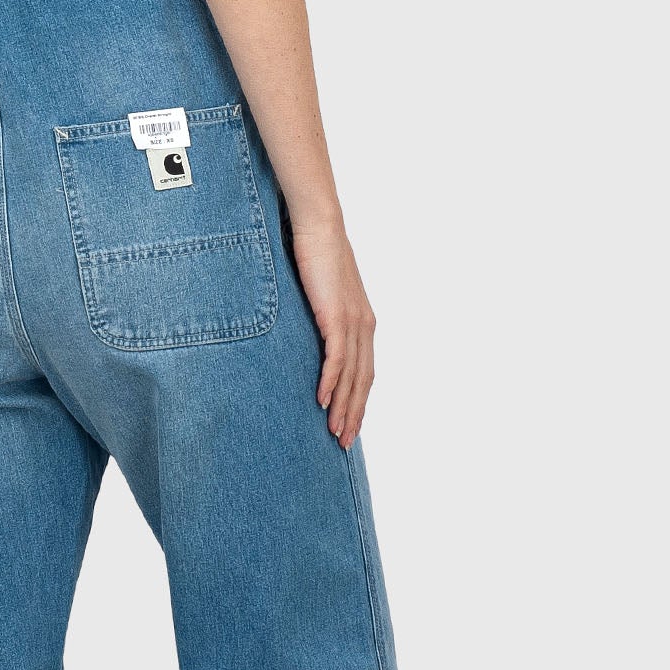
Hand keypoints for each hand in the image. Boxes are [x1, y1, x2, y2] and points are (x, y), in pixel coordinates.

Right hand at [291, 221, 376, 448]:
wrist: (318, 226)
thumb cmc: (315, 254)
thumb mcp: (319, 294)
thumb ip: (318, 317)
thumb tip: (304, 334)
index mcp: (362, 322)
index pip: (364, 372)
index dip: (358, 401)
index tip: (349, 425)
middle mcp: (364, 325)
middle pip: (363, 380)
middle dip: (354, 413)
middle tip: (343, 443)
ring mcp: (353, 321)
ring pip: (352, 375)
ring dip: (343, 406)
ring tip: (334, 431)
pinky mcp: (337, 315)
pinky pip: (336, 358)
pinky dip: (330, 382)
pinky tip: (321, 401)